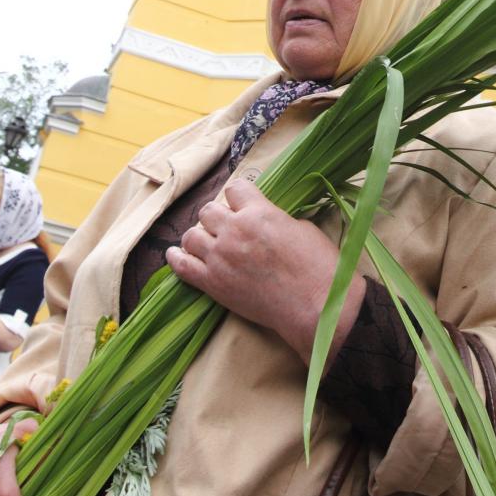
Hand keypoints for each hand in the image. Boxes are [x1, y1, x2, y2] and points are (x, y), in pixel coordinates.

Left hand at [165, 179, 364, 364]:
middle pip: (208, 211)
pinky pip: (182, 266)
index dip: (239, 197)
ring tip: (208, 244)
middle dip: (217, 217)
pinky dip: (176, 259)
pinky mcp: (213, 283)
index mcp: (259, 212)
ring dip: (199, 237)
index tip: (241, 205)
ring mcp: (220, 257)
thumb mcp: (304, 229)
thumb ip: (278, 221)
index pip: (235, 189)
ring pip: (191, 235)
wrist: (315, 306)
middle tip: (227, 229)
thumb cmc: (319, 268)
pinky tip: (176, 255)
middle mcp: (234, 230)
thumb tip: (269, 224)